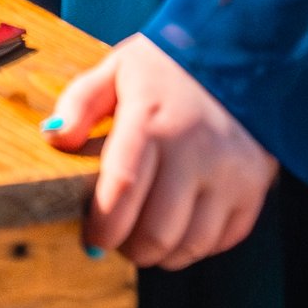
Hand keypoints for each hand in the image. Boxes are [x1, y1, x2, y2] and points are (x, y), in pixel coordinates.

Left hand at [46, 33, 277, 269]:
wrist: (244, 53)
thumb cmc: (170, 66)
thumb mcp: (118, 68)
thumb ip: (80, 102)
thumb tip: (52, 139)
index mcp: (152, 119)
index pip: (121, 191)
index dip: (103, 227)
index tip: (92, 238)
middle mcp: (195, 149)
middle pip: (156, 232)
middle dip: (129, 248)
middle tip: (118, 239)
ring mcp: (230, 171)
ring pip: (189, 245)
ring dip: (162, 254)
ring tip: (147, 236)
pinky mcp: (255, 186)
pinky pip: (222, 241)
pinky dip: (196, 245)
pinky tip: (182, 225)